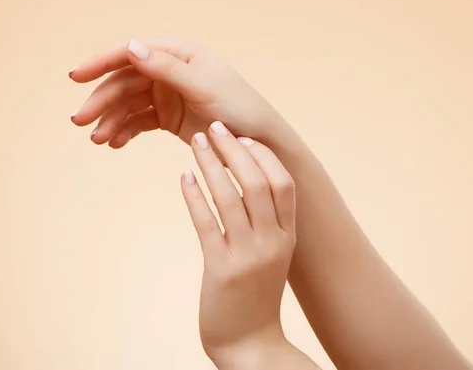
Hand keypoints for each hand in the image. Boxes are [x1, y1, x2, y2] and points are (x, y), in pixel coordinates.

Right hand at [69, 38, 277, 147]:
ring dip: (110, 120)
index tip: (76, 77)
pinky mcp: (167, 117)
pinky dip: (125, 132)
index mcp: (178, 53)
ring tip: (98, 140)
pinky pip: (138, 122)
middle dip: (101, 101)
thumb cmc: (239, 107)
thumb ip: (166, 68)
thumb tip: (131, 47)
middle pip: (123, 82)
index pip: (130, 52)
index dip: (100, 62)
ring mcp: (166, 94)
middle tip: (80, 122)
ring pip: (128, 105)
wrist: (258, 141)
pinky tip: (114, 143)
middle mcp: (168, 70)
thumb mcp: (203, 86)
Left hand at [180, 120, 295, 367]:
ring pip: (230, 196)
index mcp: (288, 236)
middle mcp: (273, 242)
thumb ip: (265, 222)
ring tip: (195, 142)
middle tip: (214, 127)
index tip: (243, 137)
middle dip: (235, 150)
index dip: (263, 156)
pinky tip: (184, 177)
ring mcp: (248, 256)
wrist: (250, 345)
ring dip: (211, 164)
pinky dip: (194, 195)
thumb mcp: (271, 254)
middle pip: (258, 182)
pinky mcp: (221, 269)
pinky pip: (205, 222)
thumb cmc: (256, 294)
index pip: (283, 183)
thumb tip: (246, 183)